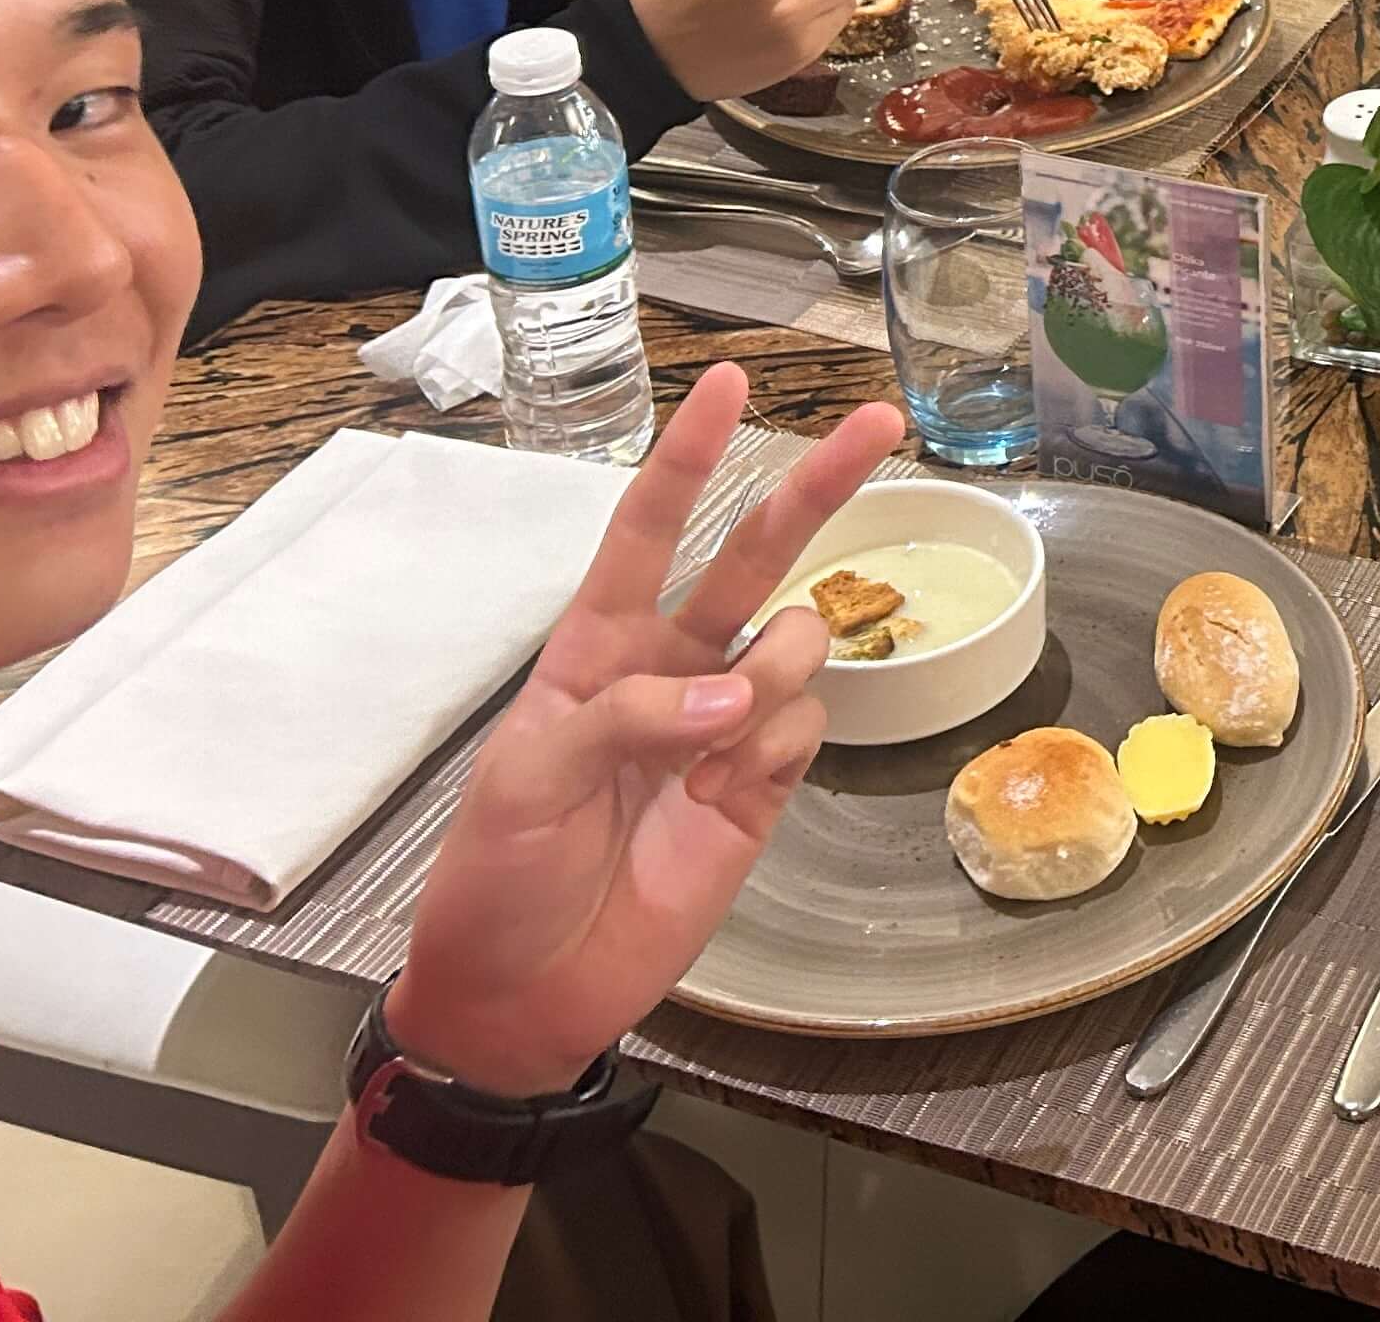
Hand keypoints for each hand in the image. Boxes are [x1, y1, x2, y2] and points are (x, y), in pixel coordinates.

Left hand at [384, 369, 902, 1096]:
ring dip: (766, 672)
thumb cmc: (496, 877)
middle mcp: (669, 668)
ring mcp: (724, 727)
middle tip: (882, 423)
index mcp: (596, 648)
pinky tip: (729, 790)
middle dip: (817, 486)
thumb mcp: (524, 783)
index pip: (648, 531)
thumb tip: (734, 691)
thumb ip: (626, 716)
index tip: (727, 383)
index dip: (688, 458)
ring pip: (791, 644)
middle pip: (754, 555)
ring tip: (717, 739)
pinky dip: (773, 747)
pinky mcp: (764, 789)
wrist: (524, 997)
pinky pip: (803, 726)